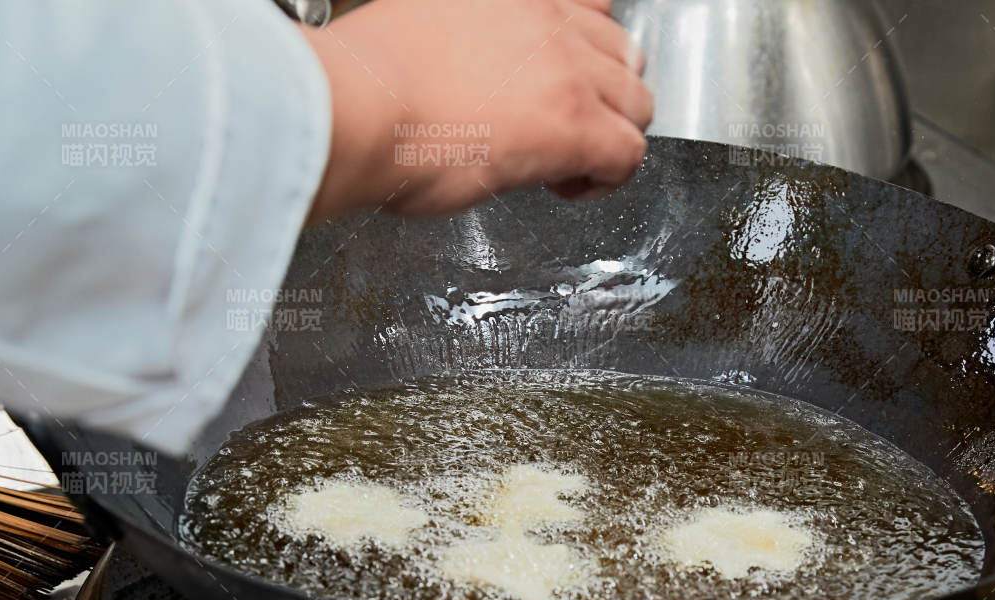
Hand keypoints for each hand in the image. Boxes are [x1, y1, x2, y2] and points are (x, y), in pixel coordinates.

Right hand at [301, 0, 650, 220]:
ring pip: (637, 102)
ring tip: (571, 163)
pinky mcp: (574, 125)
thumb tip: (473, 75)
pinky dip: (609, 178)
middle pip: (622, 54)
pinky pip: (629, 153)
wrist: (357, 106)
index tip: (562, 81)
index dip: (584, 51)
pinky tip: (570, 186)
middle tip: (566, 128)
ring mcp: (566, 68)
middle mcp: (547, 18)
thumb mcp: (422, 24)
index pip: (589, 6)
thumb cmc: (369, 80)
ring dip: (612, 134)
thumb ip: (466, 39)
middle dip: (603, 96)